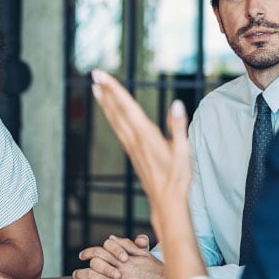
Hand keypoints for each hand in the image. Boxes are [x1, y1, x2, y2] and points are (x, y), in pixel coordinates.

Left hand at [74, 234, 166, 278]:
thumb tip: (111, 240)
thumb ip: (126, 245)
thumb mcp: (143, 253)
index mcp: (124, 260)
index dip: (89, 253)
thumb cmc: (155, 270)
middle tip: (77, 273)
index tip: (83, 255)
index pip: (101, 253)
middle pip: (94, 270)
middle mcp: (121, 274)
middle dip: (82, 271)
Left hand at [91, 70, 192, 245]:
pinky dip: (112, 117)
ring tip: (96, 89)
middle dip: (105, 91)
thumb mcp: (184, 152)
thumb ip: (179, 126)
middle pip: (117, 111)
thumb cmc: (178, 178)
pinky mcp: (132, 153)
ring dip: (105, 103)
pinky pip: (118, 130)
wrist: (166, 203)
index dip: (114, 89)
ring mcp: (131, 147)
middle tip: (94, 74)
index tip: (101, 75)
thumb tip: (177, 104)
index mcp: (146, 135)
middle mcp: (135, 139)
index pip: (127, 106)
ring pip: (115, 120)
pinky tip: (110, 113)